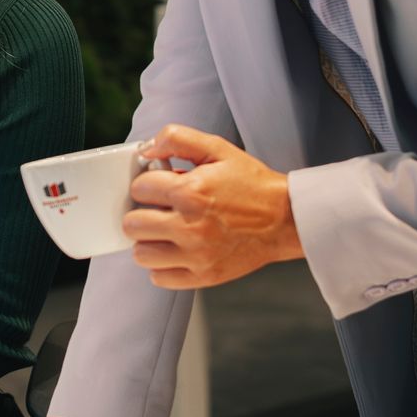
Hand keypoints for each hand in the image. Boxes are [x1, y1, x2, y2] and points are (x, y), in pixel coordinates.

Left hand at [124, 124, 302, 289]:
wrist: (284, 219)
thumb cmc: (251, 184)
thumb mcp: (218, 149)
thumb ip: (178, 139)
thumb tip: (147, 149)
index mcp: (191, 193)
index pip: (139, 189)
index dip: (148, 184)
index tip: (161, 186)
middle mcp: (190, 227)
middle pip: (132, 225)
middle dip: (142, 213)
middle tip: (160, 209)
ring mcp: (196, 256)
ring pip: (141, 254)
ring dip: (149, 241)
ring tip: (166, 231)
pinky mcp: (203, 276)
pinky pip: (160, 277)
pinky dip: (163, 266)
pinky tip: (177, 250)